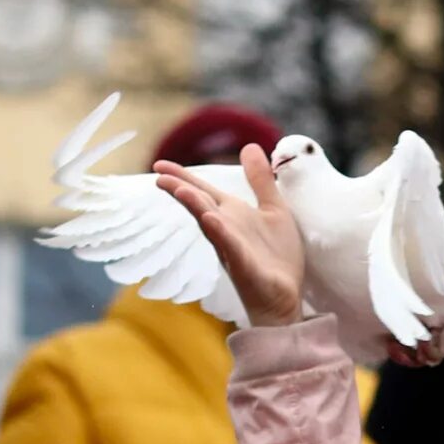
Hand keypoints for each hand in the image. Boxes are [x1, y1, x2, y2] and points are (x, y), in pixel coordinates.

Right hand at [155, 147, 304, 325]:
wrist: (285, 297)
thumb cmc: (276, 257)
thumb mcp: (274, 209)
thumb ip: (261, 180)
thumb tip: (250, 145)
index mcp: (231, 214)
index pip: (203, 191)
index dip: (183, 177)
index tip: (158, 165)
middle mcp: (226, 229)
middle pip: (200, 204)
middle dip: (181, 190)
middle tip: (159, 177)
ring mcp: (232, 248)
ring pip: (210, 225)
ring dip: (196, 207)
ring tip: (182, 191)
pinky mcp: (245, 267)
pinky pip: (231, 248)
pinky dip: (221, 234)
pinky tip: (211, 220)